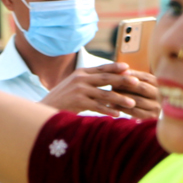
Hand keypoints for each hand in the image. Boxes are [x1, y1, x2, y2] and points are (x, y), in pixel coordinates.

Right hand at [41, 64, 157, 118]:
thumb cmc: (63, 98)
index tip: (128, 67)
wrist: (45, 108)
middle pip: (106, 78)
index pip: (102, 68)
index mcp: (81, 72)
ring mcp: (79, 90)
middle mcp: (81, 79)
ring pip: (104, 94)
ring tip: (132, 103)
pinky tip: (118, 114)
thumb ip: (89, 80)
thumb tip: (107, 80)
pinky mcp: (78, 103)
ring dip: (120, 99)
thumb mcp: (74, 84)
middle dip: (123, 80)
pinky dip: (109, 111)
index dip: (115, 67)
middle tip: (136, 82)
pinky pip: (98, 107)